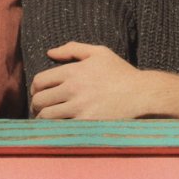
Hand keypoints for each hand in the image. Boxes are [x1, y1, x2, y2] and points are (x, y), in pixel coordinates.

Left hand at [31, 43, 178, 119]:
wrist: (142, 93)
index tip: (39, 94)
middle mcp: (73, 88)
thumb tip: (50, 52)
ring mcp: (79, 107)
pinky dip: (56, 129)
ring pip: (46, 116)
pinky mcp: (87, 122)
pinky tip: (60, 128)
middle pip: (39, 100)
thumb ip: (73, 49)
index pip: (39, 81)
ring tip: (48, 120)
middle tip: (42, 109)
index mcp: (73, 71)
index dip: (35, 89)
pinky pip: (61, 128)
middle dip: (37, 105)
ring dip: (43, 119)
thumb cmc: (121, 72)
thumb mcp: (99, 53)